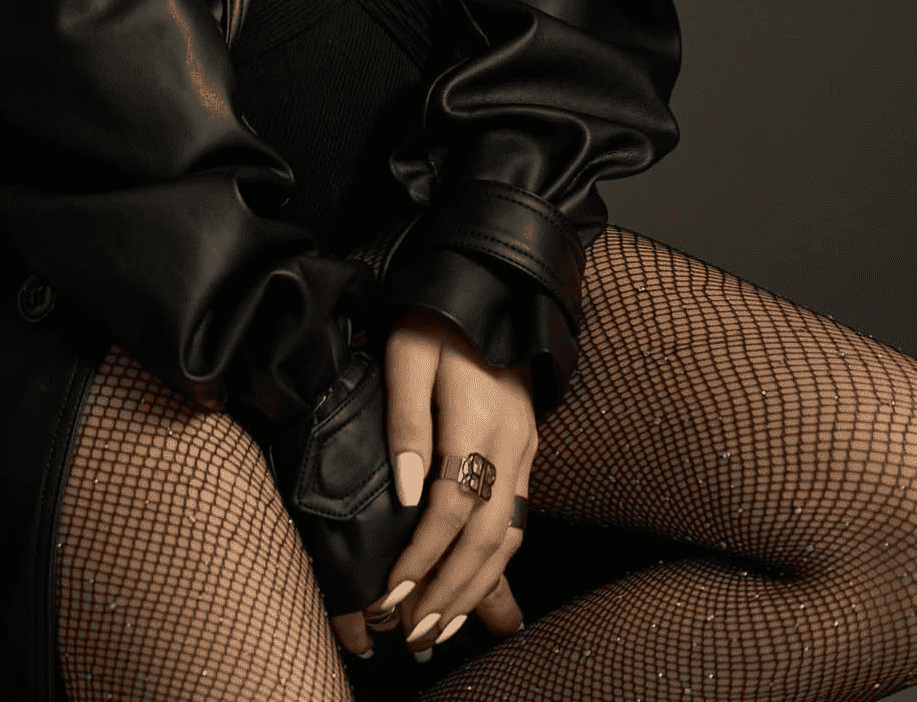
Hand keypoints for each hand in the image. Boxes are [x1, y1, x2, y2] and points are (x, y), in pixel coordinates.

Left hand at [330, 309, 535, 659]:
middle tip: (413, 633)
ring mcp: (526, 449)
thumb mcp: (408, 353)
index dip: (421, 556)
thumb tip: (409, 496)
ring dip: (476, 588)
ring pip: (509, 536)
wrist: (492, 287)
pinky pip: (518, 520)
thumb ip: (406, 422)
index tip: (390, 591)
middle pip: (486, 537)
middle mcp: (511, 442)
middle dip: (449, 590)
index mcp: (478, 418)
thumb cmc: (439, 317)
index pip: (452, 507)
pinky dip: (498, 564)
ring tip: (440, 626)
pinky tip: (477, 588)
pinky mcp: (528, 450)